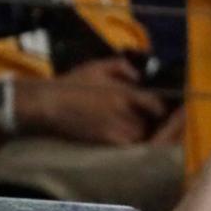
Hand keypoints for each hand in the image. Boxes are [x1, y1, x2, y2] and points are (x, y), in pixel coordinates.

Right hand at [16, 56, 165, 145]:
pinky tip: (122, 136)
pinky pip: (125, 145)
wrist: (50, 104)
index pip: (156, 104)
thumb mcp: (99, 66)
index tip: (160, 108)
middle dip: (150, 120)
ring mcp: (114, 128)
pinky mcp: (103, 141)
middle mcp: (123, 112)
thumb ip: (123, 67)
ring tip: (134, 126)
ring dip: (139, 131)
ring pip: (138, 135)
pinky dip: (127, 142)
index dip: (160, 107)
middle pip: (149, 122)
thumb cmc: (73, 83)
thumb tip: (139, 77)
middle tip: (148, 118)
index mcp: (124, 93)